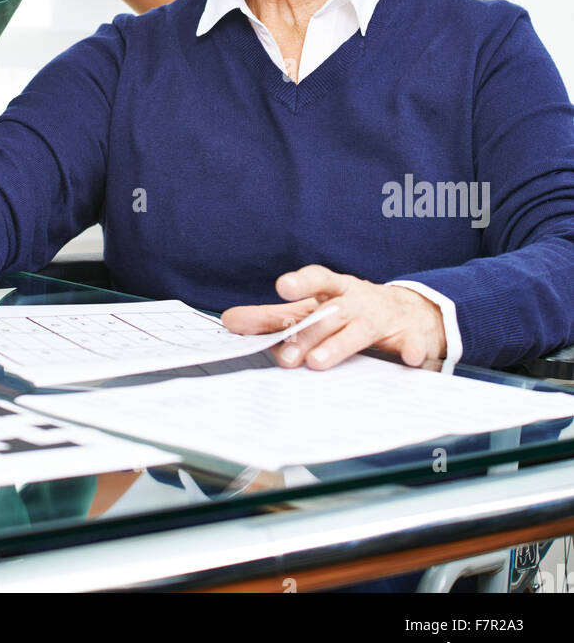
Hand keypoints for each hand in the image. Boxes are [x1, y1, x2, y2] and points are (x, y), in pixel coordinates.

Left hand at [221, 265, 446, 370]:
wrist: (412, 312)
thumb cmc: (351, 310)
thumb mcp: (315, 309)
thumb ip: (273, 318)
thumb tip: (229, 322)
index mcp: (335, 290)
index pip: (317, 280)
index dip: (301, 282)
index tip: (283, 287)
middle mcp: (357, 300)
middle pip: (331, 314)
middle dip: (308, 334)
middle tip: (286, 358)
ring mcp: (384, 318)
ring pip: (360, 330)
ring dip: (340, 345)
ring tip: (318, 362)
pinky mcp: (411, 337)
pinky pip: (413, 344)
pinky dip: (413, 350)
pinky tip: (410, 360)